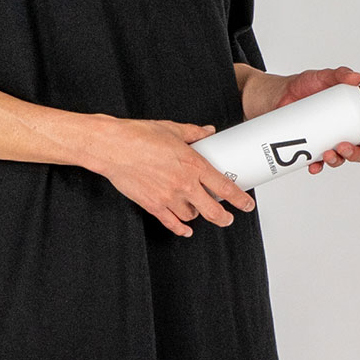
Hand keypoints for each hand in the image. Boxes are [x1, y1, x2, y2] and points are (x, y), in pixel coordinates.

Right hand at [94, 116, 255, 237]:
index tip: (246, 204)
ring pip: (192, 216)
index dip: (239, 199)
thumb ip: (194, 133)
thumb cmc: (138, 136)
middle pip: (212, 211)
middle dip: (224, 218)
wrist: (112, 148)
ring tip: (200, 211)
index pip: (224, 187)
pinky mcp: (153, 205)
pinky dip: (180, 228)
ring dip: (198, 215)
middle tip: (228, 218)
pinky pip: (171, 223)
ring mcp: (168, 198)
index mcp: (192, 164)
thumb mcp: (172, 130)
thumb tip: (207, 132)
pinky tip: (185, 229)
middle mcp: (183, 184)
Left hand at [272, 66, 359, 174]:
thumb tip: (355, 78)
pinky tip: (313, 165)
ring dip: (337, 160)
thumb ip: (340, 74)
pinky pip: (317, 163)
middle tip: (343, 147)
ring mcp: (327, 141)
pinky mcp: (311, 148)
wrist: (280, 95)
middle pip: (358, 150)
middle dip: (355, 153)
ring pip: (339, 159)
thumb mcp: (324, 76)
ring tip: (328, 154)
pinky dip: (317, 166)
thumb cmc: (306, 86)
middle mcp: (343, 131)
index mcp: (353, 115)